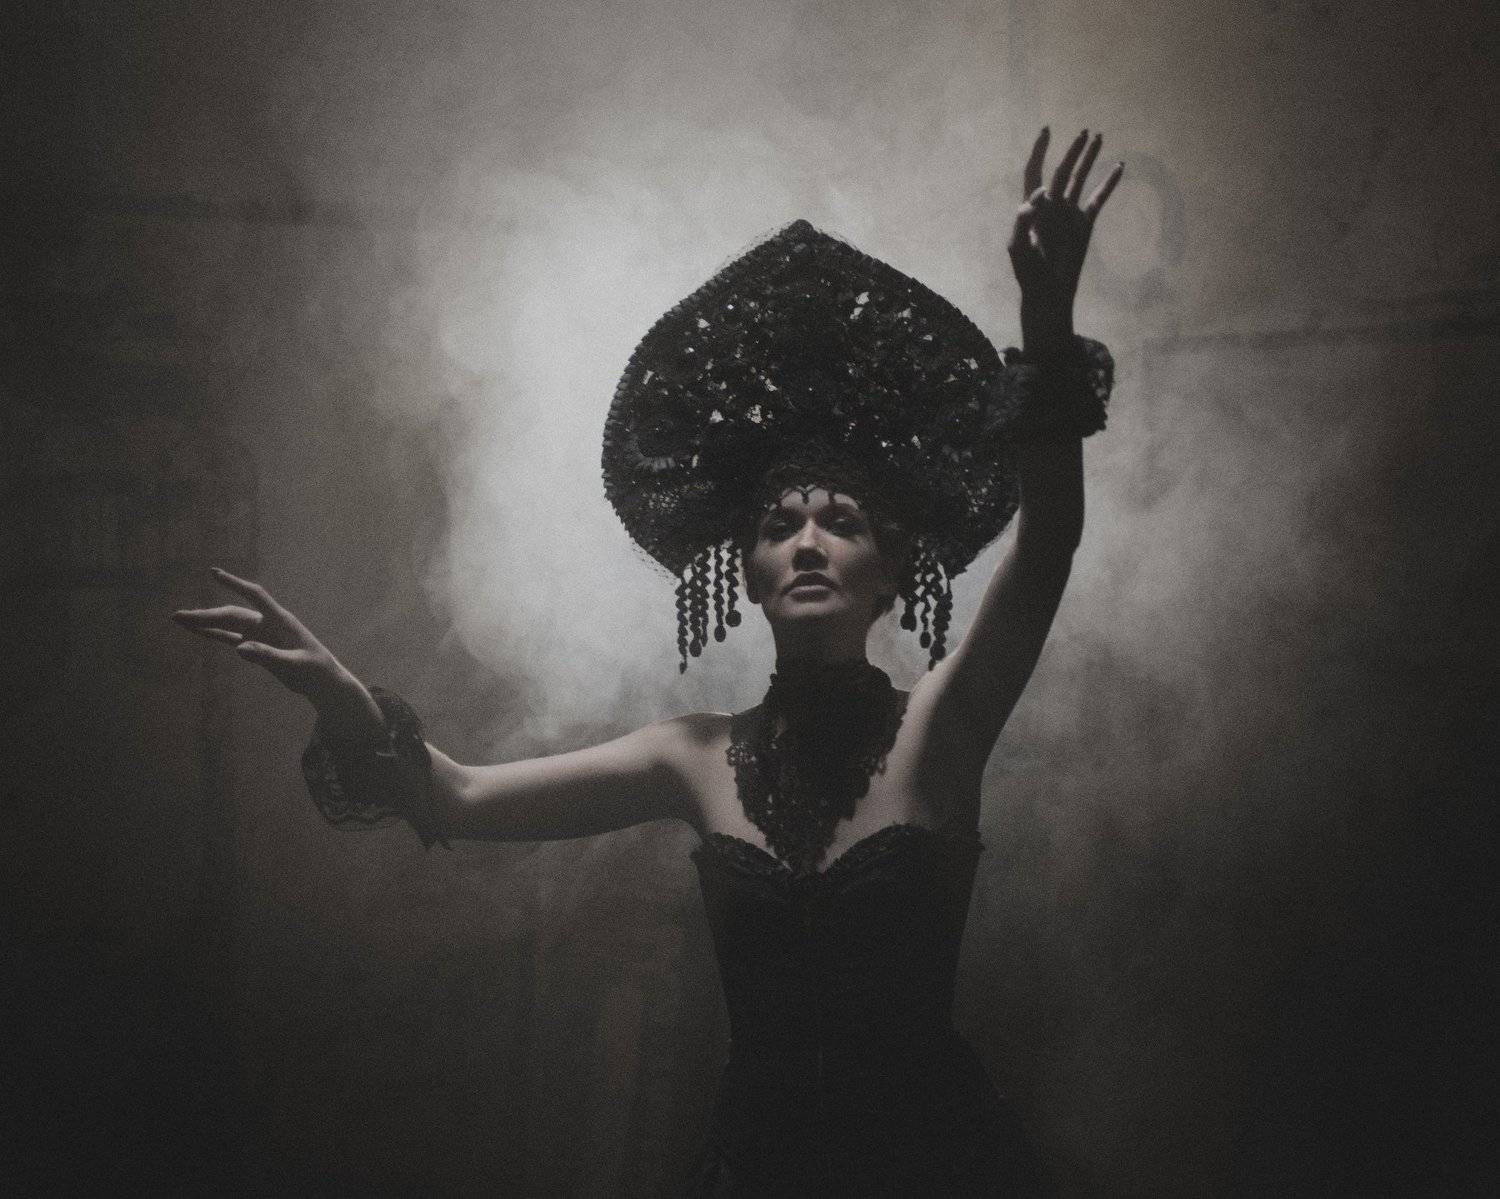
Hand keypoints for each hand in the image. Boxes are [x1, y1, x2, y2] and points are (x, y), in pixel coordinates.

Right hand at [172, 568, 360, 710]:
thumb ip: (269, 656)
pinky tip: (196, 632)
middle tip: (178, 616)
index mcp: (280, 620)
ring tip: (179, 620)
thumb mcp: (294, 665)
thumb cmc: (314, 671)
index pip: (255, 596)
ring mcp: (260, 635)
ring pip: (228, 624)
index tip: (214, 573)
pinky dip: (213, 635)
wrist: (322, 682)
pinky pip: (230, 638)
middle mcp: (267, 623)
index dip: (235, 584)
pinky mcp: (257, 647)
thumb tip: (239, 648)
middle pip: (232, 614)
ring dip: (205, 622)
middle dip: (205, 614)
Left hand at [1008, 127, 1122, 347]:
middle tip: (1085, 132)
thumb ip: (1023, 220)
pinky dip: (1108, 183)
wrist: (1047, 292)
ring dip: (1089, 159)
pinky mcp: (1084, 224)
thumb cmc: (1027, 273)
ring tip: (1099, 137)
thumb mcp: (1018, 247)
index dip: (1039, 151)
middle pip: (1062, 170)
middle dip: (1072, 151)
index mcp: (1033, 208)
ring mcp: (1069, 213)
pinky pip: (1098, 199)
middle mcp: (1051, 206)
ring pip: (1081, 179)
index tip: (1047, 131)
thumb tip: (1040, 193)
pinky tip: (1119, 167)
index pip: (1034, 172)